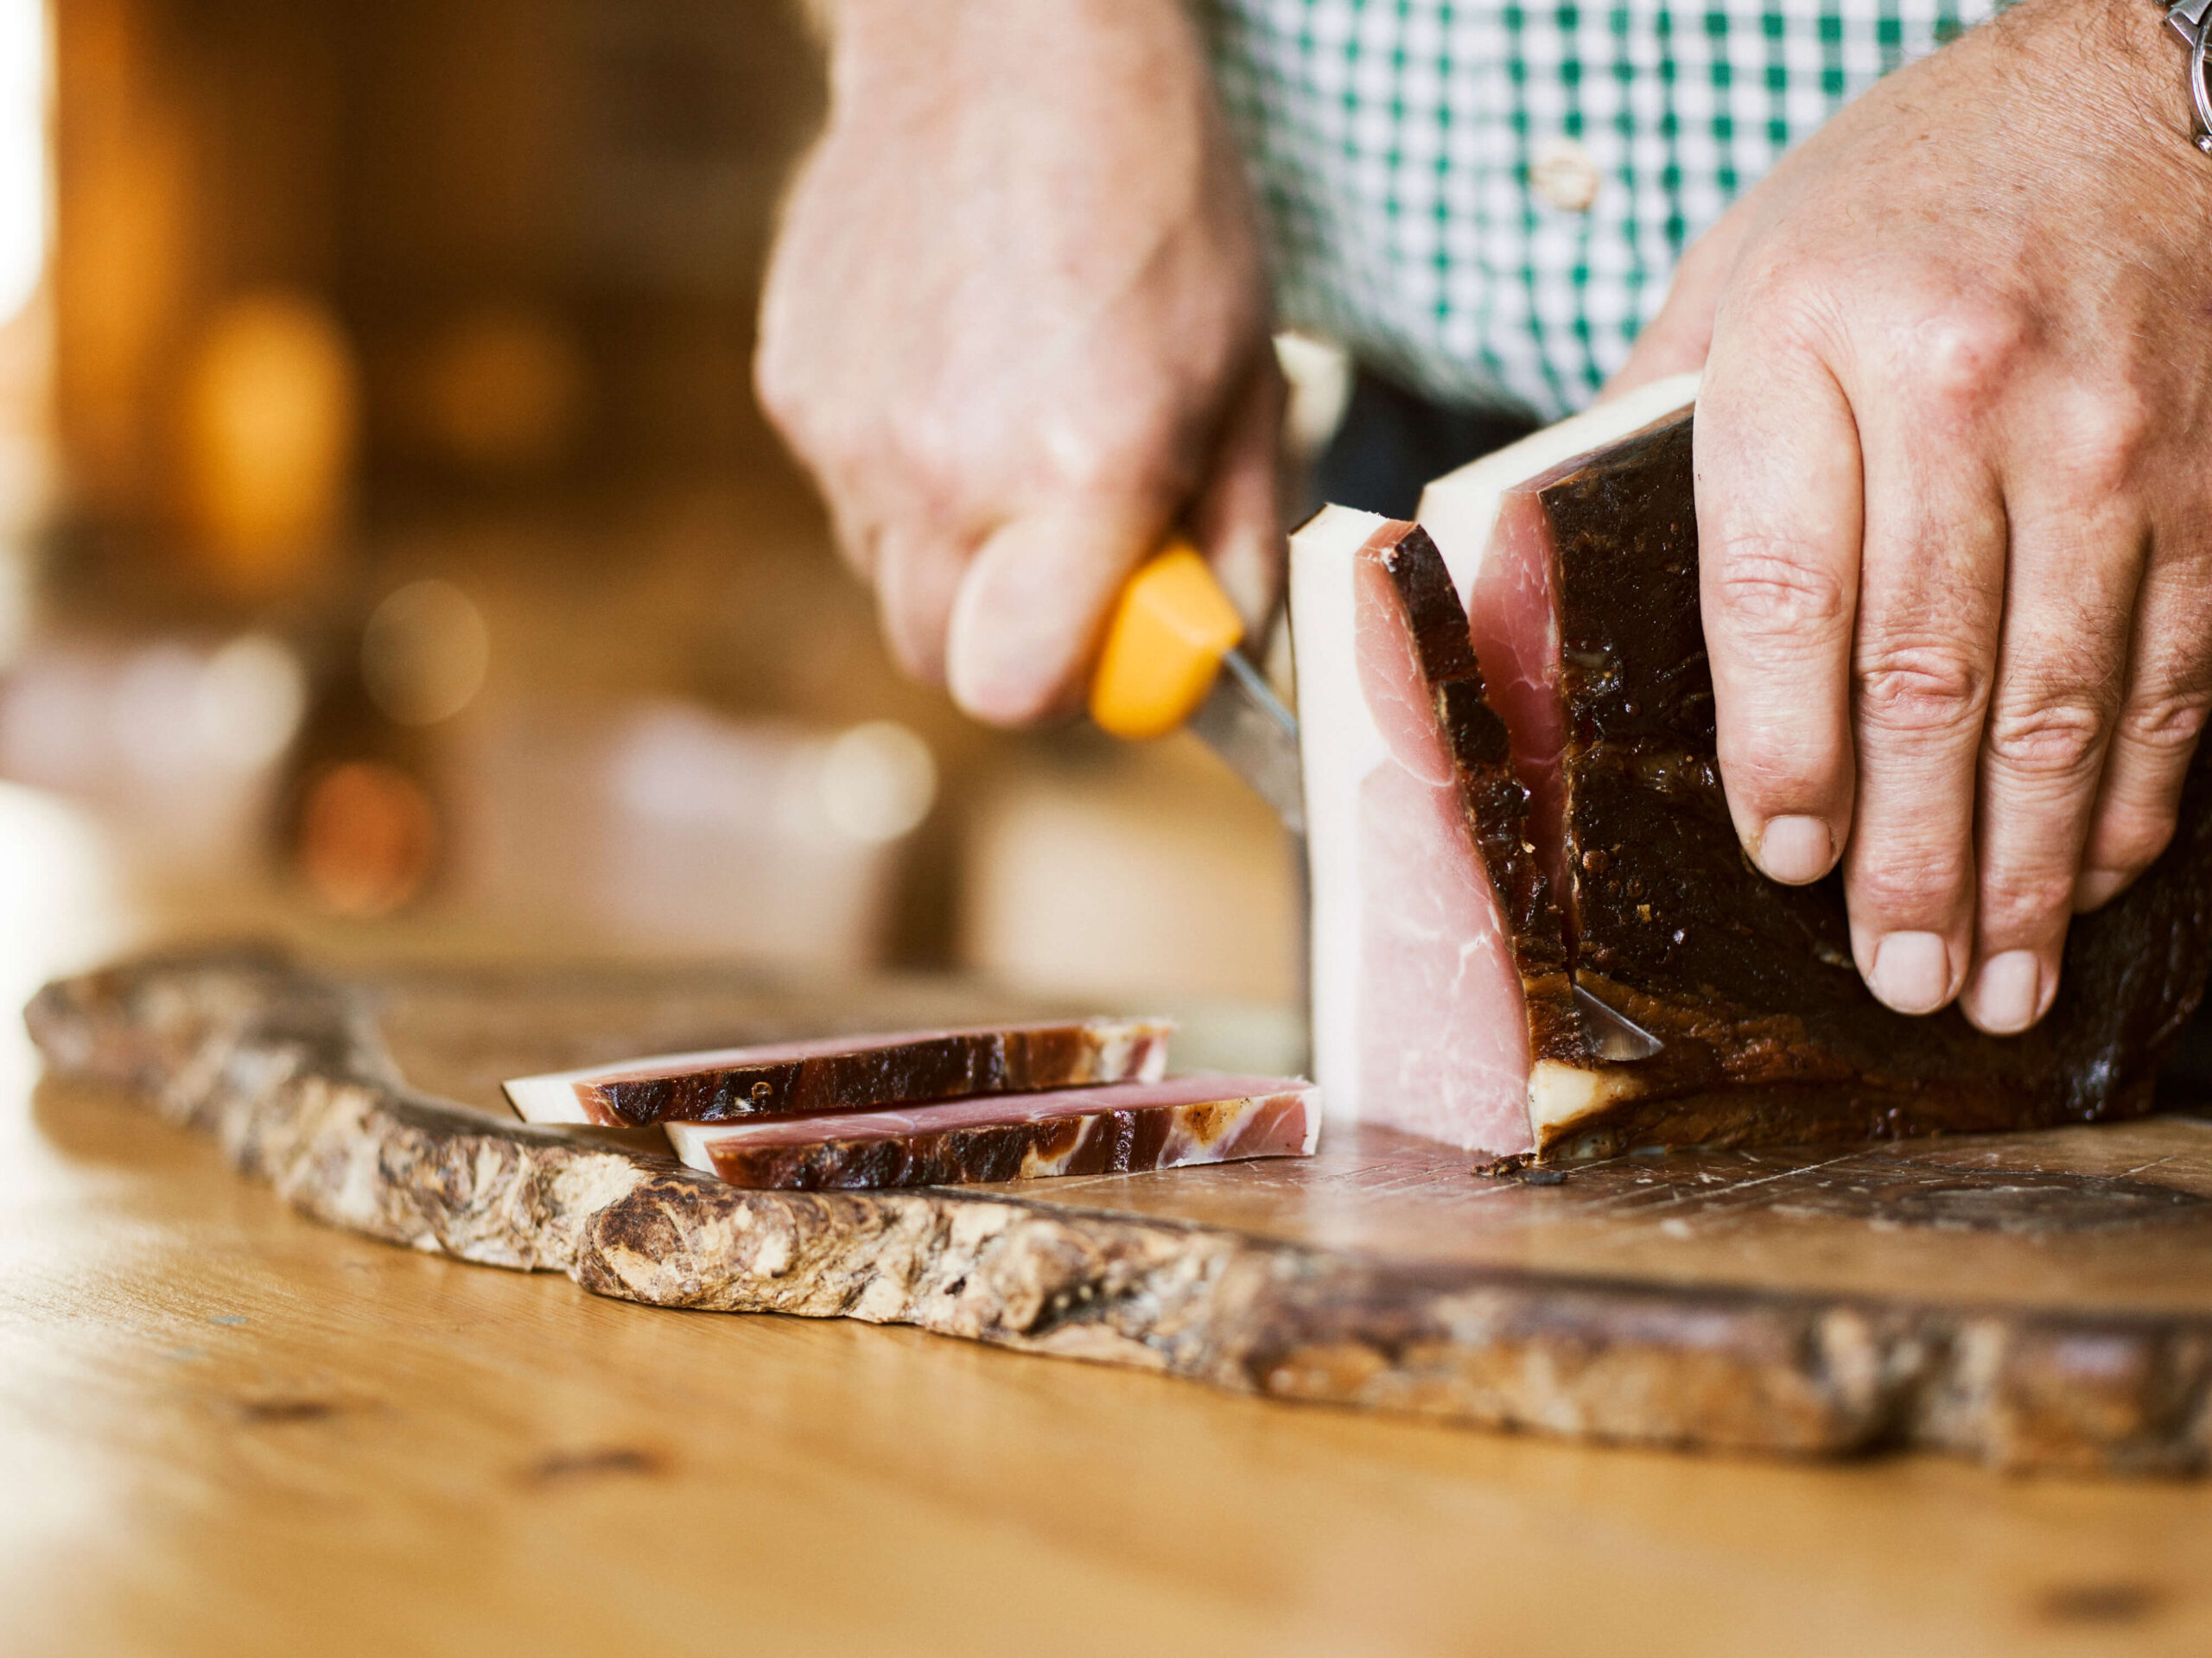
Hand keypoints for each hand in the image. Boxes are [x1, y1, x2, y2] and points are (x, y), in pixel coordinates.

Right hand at [755, 0, 1281, 724]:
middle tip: (1067, 557)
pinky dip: (900, 472)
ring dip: (954, 552)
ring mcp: (851, 431)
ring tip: (1011, 431)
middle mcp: (944, 469)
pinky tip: (953, 372)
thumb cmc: (1151, 195)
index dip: (1068, 686)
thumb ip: (1231, 532)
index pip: (1016, 691)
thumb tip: (1215, 642)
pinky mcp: (793, 388)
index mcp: (1076, 473)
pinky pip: (848, 491)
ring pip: (889, 577)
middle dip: (1006, 635)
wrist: (1006, 44)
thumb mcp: (1245, 367)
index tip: (1109, 638)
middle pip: (939, 661)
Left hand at [1610, 0, 2211, 1033]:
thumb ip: (1650, 415)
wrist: (2139, 82)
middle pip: (1926, 679)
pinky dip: (2132, 790)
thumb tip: (1537, 562)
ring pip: (2059, 702)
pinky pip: (2173, 668)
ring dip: (2024, 866)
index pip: (1784, 593)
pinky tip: (2094, 874)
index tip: (1784, 853)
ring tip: (1995, 982)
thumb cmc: (1903, 191)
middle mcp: (1964, 403)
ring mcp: (2106, 446)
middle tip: (1897, 979)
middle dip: (1910, 857)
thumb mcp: (1741, 267)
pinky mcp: (2210, 480)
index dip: (1783, 747)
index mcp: (1811, 353)